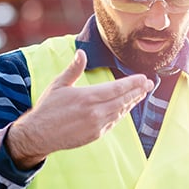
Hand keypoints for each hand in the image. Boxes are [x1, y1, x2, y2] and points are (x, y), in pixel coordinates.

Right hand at [6, 49, 153, 167]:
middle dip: (138, 91)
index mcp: (87, 97)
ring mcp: (97, 125)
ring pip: (120, 111)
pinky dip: (121, 113)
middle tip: (149, 84)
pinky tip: (125, 107)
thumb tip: (82, 53)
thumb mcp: (58, 85)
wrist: (38, 135)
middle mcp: (95, 112)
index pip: (117, 88)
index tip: (144, 78)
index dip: (133, 83)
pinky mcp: (96, 135)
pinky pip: (114, 122)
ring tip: (141, 94)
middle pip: (123, 100)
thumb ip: (73, 69)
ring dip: (132, 102)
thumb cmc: (47, 108)